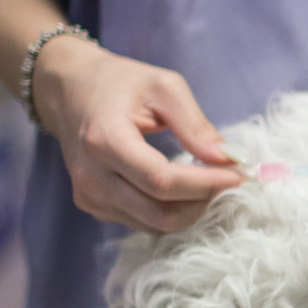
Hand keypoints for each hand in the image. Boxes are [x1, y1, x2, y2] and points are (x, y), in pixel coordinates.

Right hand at [30, 35, 242, 232]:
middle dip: (203, 201)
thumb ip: (195, 125)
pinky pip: (142, 222)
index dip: (205, 184)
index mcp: (105, 141)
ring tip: (206, 180)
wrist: (68, 90)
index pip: (162, 181)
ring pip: (154, 225)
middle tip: (227, 178)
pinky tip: (181, 187)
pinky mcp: (92, 206)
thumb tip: (229, 159)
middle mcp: (92, 177)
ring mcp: (89, 196)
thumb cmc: (119, 83)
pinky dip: (170, 211)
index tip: (239, 174)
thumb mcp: (163, 87)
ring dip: (189, 209)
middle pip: (160, 213)